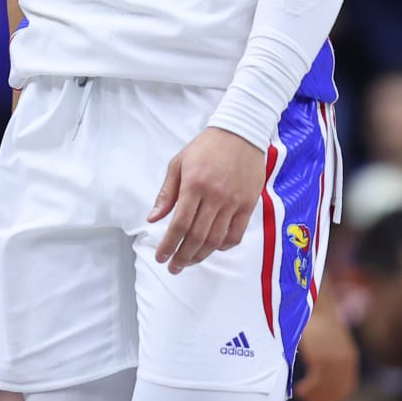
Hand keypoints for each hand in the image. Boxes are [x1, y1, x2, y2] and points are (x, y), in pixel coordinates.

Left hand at [148, 127, 264, 273]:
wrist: (240, 133)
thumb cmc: (206, 147)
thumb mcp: (178, 163)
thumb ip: (166, 193)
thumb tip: (153, 219)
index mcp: (194, 184)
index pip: (179, 224)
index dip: (169, 245)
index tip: (161, 257)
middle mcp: (215, 196)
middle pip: (197, 236)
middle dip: (182, 256)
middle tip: (173, 267)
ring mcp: (233, 201)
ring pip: (216, 239)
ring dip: (200, 255)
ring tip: (189, 262)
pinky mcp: (248, 204)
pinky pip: (236, 234)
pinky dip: (223, 246)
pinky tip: (213, 248)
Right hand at [293, 293, 358, 400]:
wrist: (312, 301)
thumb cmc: (315, 319)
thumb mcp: (326, 341)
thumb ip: (326, 357)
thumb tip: (317, 376)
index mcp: (349, 358)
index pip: (345, 388)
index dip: (330, 397)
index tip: (316, 399)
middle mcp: (346, 361)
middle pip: (336, 391)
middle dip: (321, 399)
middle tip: (305, 398)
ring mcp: (335, 359)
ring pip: (325, 389)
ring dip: (312, 396)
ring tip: (300, 394)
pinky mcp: (322, 356)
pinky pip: (316, 382)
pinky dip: (307, 390)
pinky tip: (298, 390)